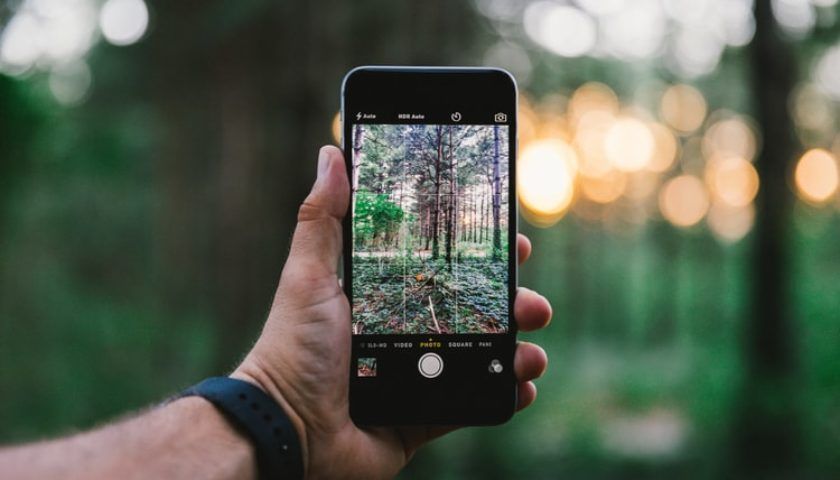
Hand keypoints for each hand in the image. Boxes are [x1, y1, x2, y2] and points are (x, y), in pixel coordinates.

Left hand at [233, 146, 551, 478]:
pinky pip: (476, 403)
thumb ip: (323, 218)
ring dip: (519, 348)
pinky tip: (522, 385)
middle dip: (513, 302)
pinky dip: (506, 394)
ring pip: (485, 355)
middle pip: (475, 310)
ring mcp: (421, 375)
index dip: (482, 257)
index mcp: (387, 297)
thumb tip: (333, 154)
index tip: (514, 245)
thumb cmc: (292, 348)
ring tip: (531, 349)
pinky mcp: (426, 415)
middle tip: (532, 302)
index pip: (446, 267)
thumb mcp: (309, 275)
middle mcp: (408, 332)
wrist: (287, 429)